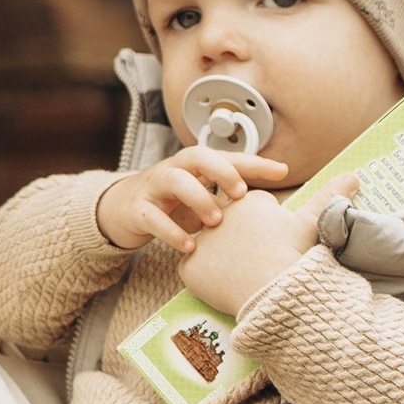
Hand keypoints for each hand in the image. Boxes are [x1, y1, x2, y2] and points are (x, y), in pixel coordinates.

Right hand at [94, 150, 287, 263]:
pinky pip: (151, 217)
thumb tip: (275, 210)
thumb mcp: (202, 197)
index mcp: (195, 166)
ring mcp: (153, 189)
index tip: (282, 172)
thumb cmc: (172, 204)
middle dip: (222, 171)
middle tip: (241, 194)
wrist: (121, 211)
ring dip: (198, 199)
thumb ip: (230, 201)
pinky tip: (189, 247)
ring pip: (174, 180)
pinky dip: (171, 232)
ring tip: (214, 222)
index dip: (255, 163)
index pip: (228, 157)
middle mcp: (175, 170)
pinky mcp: (137, 211)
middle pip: (198, 156)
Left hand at [178, 171, 357, 322]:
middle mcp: (218, 213)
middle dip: (241, 243)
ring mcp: (201, 238)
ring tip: (245, 275)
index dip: (267, 233)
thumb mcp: (311, 222)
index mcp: (247, 200)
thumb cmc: (294, 255)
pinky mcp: (189, 264)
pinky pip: (196, 272)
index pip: (252, 212)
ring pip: (212, 250)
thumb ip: (328, 195)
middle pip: (228, 229)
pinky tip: (227, 286)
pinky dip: (209, 281)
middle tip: (260, 262)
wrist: (273, 288)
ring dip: (223, 261)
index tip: (275, 246)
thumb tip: (353, 175)